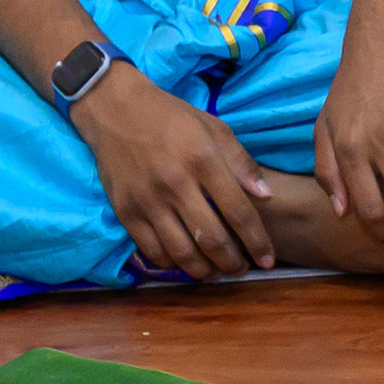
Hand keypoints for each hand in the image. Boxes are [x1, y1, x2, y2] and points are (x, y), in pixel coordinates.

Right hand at [69, 63, 277, 279]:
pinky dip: (172, 264)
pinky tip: (185, 263)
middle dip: (232, 263)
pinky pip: (151, 250)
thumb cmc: (172, 118)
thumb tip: (266, 196)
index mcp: (203, 160)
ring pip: (181, 252)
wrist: (115, 110)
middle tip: (243, 271)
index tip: (268, 259)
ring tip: (217, 272)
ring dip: (204, 270)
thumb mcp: (214, 128)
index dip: (257, 241)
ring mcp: (147, 200)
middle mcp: (175, 184)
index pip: (238, 211)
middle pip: (211, 239)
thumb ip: (241, 163)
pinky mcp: (125, 211)